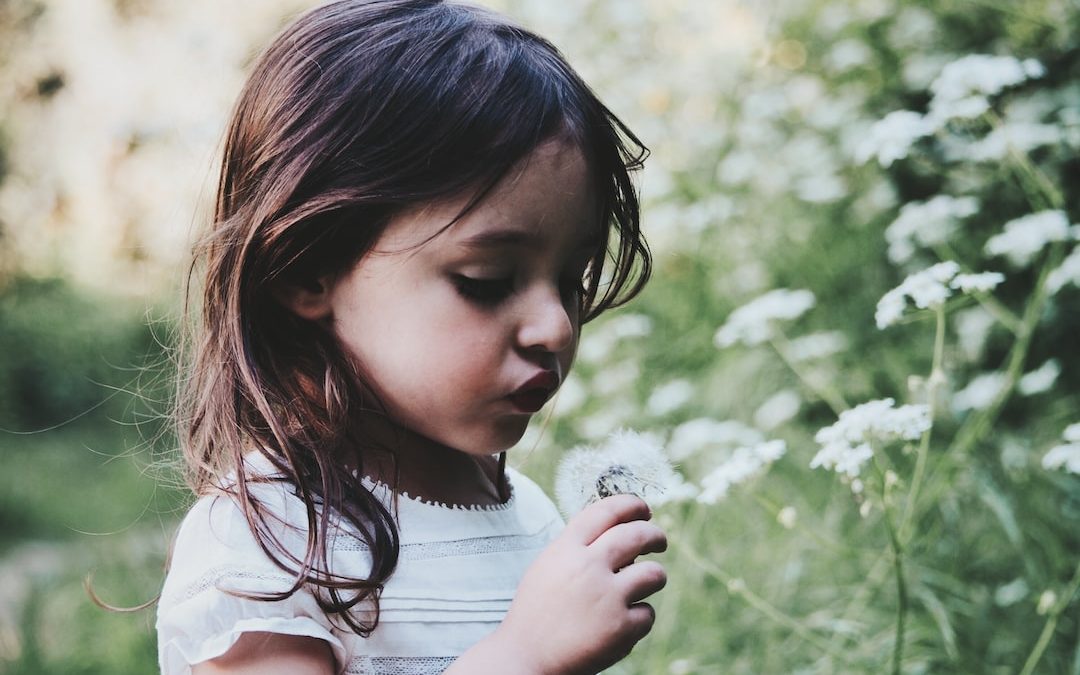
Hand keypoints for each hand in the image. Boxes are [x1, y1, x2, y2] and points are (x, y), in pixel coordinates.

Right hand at [496, 494, 667, 674]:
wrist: (526, 656)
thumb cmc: (537, 612)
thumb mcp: (548, 567)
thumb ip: (578, 548)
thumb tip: (619, 534)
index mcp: (567, 549)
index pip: (607, 511)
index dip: (631, 505)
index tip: (643, 509)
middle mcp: (588, 567)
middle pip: (637, 535)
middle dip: (654, 535)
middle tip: (659, 541)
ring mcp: (607, 597)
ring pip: (654, 574)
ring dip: (655, 577)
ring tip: (648, 583)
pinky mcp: (620, 628)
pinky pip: (647, 614)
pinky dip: (639, 619)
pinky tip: (624, 624)